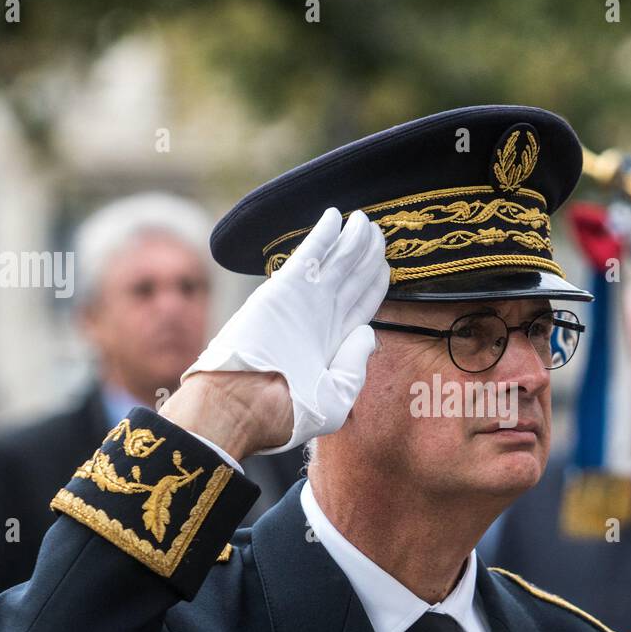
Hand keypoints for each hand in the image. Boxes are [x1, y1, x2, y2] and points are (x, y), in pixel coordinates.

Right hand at [170, 207, 389, 456]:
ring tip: (366, 221)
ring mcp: (304, 302)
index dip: (376, 281)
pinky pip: (311, 255)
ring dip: (354, 239)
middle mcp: (321, 318)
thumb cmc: (287, 414)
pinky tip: (337, 216)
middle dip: (368, 253)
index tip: (387, 262)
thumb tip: (369, 333)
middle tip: (378, 231)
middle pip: (353, 277)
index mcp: (333, 342)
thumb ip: (356, 366)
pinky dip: (324, 235)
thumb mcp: (336, 399)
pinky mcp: (285, 290)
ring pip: (338, 261)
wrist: (243, 408)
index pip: (363, 303)